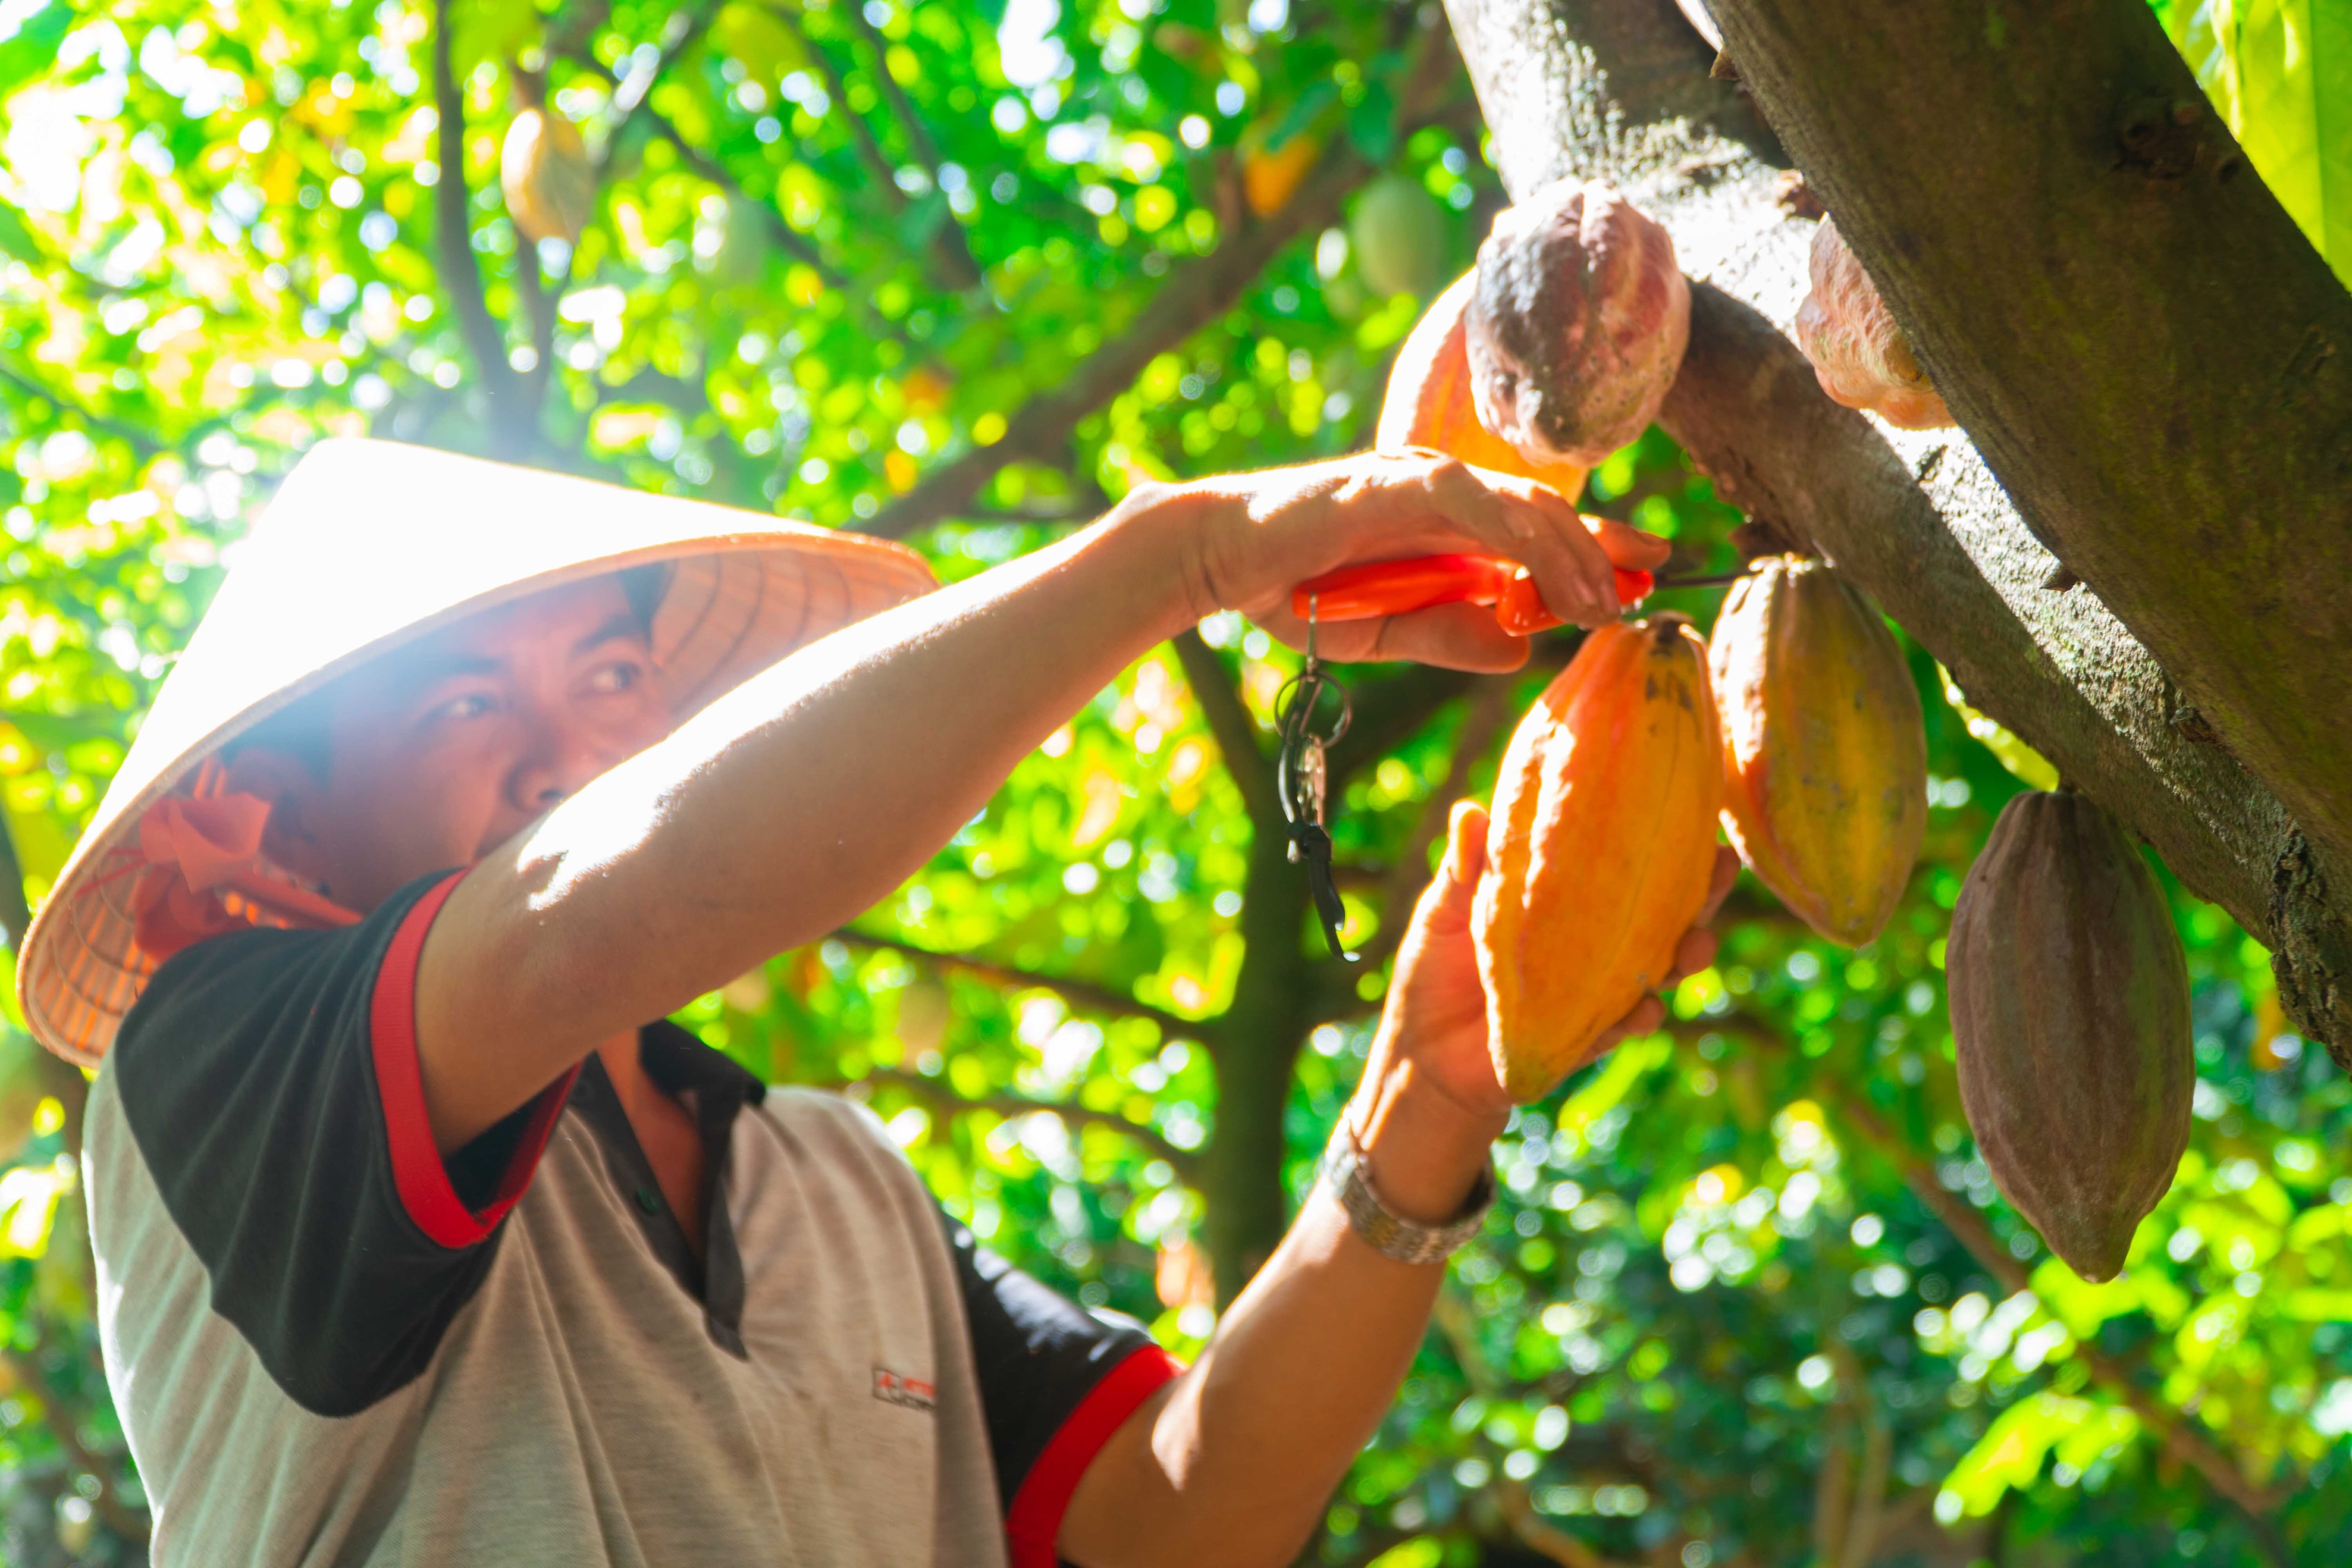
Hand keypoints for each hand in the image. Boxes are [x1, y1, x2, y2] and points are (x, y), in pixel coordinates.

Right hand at [1167, 450, 1671, 671]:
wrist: (1221, 559)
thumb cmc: (1294, 590)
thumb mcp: (1387, 632)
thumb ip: (1451, 635)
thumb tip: (1521, 651)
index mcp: (1444, 524)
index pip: (1536, 528)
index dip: (1596, 546)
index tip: (1648, 570)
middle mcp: (1442, 492)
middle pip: (1545, 511)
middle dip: (1602, 548)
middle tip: (1645, 585)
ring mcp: (1419, 483)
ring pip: (1521, 506)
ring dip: (1571, 551)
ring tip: (1605, 597)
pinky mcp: (1394, 486)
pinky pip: (1473, 504)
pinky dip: (1516, 534)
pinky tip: (1546, 569)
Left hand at [1355, 803, 1741, 1172]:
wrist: (1420, 1052)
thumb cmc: (1435, 971)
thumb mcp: (1445, 911)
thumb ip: (1464, 869)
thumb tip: (1469, 811)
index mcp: (1568, 902)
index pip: (1625, 864)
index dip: (1665, 841)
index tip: (1696, 809)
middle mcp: (1594, 946)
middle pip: (1664, 914)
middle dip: (1701, 893)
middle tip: (1723, 865)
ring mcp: (1594, 993)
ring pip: (1659, 972)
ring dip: (1684, 957)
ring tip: (1693, 946)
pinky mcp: (1582, 1039)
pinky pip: (1621, 1028)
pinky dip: (1635, 1019)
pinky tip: (1644, 1010)